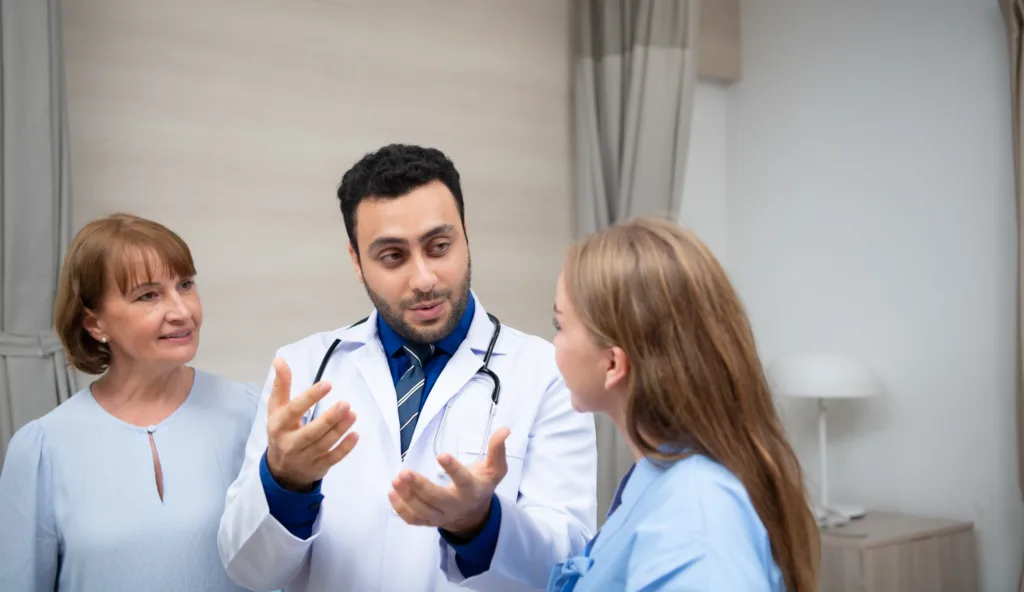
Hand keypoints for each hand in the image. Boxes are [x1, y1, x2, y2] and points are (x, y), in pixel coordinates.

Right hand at [265, 358, 358, 491]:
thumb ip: (281, 385)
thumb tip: (279, 359)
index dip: (310, 397)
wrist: (281, 469)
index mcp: (279, 425)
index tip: (327, 384)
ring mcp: (305, 457)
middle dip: (329, 418)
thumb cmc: (281, 431)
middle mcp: (290, 443)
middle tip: (345, 403)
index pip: (294, 410)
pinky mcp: (318, 467)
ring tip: (352, 414)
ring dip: (340, 429)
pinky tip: (355, 435)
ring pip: (324, 444)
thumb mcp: (276, 409)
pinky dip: (345, 448)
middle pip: (311, 432)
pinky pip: (333, 458)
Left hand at [388, 427, 510, 538]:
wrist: (474, 516)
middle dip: (420, 487)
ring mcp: (440, 516)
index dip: (453, 469)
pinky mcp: (428, 522)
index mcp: (472, 491)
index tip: (441, 455)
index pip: (463, 481)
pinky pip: (413, 520)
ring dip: (407, 496)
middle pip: (437, 500)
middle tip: (405, 472)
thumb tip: (505, 429)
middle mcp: (456, 506)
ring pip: (422, 511)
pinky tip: (392, 492)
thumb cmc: (481, 485)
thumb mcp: (495, 469)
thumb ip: (497, 450)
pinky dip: (400, 508)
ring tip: (396, 479)